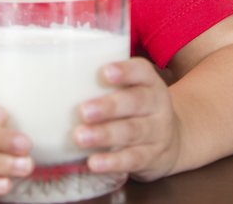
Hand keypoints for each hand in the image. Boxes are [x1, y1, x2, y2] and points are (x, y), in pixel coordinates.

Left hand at [73, 58, 181, 181]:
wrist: (173, 142)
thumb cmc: (138, 111)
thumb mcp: (133, 92)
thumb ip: (104, 85)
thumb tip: (59, 80)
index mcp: (150, 83)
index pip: (142, 71)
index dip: (125, 71)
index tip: (104, 72)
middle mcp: (157, 105)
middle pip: (136, 102)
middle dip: (109, 107)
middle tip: (83, 111)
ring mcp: (157, 132)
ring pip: (132, 131)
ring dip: (105, 135)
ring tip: (80, 137)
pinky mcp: (152, 157)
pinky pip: (132, 159)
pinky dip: (113, 162)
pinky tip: (94, 162)